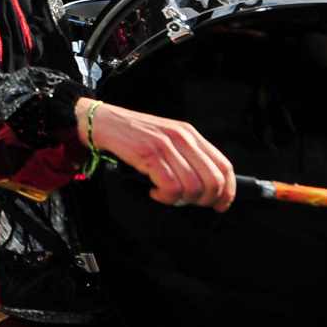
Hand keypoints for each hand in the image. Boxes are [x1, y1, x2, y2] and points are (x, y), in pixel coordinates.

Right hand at [78, 99, 235, 211]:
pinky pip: (171, 186)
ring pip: (193, 187)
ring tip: (166, 195)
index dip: (227, 191)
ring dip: (181, 200)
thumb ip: (184, 156)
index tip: (220, 204)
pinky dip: (165, 197)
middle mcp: (182, 137)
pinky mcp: (150, 153)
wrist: (98, 122)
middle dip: (204, 200)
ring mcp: (166, 144)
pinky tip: (154, 191)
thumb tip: (204, 185)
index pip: (224, 166)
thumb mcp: (164, 139)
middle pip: (213, 180)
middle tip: (186, 202)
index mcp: (189, 134)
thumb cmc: (129, 135)